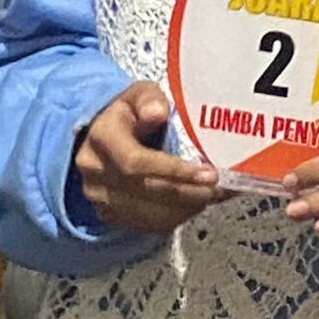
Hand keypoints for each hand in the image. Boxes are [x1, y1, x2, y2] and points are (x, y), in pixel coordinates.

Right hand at [74, 82, 220, 234]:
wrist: (100, 137)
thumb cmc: (129, 114)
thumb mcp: (139, 95)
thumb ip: (149, 99)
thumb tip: (158, 112)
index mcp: (102, 137)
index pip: (136, 162)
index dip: (174, 171)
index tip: (208, 174)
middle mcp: (96, 171)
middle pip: (148, 191)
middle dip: (190, 192)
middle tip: (223, 187)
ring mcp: (100, 197)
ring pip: (151, 214)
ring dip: (188, 207)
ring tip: (216, 194)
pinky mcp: (111, 215)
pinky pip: (149, 224)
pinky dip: (179, 216)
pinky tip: (197, 202)